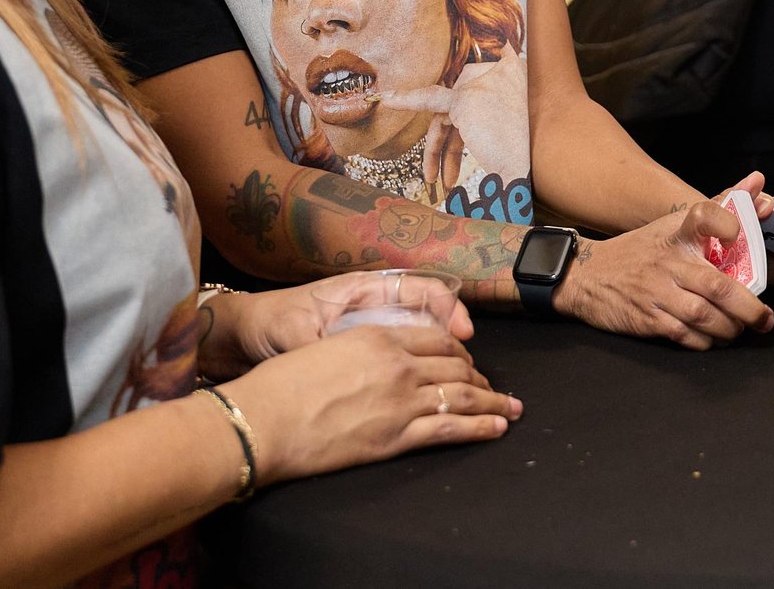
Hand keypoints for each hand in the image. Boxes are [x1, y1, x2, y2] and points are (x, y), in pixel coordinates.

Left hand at [207, 276, 474, 372]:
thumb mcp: (296, 332)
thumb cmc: (273, 323)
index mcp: (365, 291)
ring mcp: (374, 330)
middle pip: (433, 317)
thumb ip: (321, 344)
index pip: (421, 289)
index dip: (448, 309)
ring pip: (425, 341)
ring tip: (467, 387)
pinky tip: (433, 396)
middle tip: (475, 373)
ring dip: (447, 361)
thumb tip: (337, 361)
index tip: (461, 335)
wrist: (247, 334)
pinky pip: (407, 358)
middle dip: (458, 343)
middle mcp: (377, 307)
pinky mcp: (368, 352)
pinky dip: (425, 374)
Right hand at [217, 322, 519, 483]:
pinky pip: (451, 428)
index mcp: (378, 337)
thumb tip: (369, 363)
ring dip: (493, 401)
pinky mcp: (396, 435)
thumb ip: (356, 350)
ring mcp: (400, 400)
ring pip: (462, 394)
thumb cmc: (279, 386)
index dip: (459, 350)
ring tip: (511, 407)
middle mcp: (397, 364)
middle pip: (456, 365)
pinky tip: (497, 428)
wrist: (262, 421)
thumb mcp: (324, 349)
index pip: (436, 338)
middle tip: (495, 387)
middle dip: (481, 377)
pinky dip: (480, 427)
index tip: (467, 360)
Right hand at [553, 196, 773, 349]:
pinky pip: (685, 336)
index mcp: (678, 233)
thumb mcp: (674, 224)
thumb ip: (720, 206)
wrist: (589, 275)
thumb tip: (758, 180)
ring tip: (740, 329)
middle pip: (717, 285)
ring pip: (704, 316)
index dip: (727, 223)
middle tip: (765, 319)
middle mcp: (670, 261)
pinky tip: (714, 339)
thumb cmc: (643, 249)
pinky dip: (705, 342)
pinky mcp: (647, 319)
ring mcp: (657, 291)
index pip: (705, 215)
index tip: (739, 235)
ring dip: (729, 328)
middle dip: (749, 308)